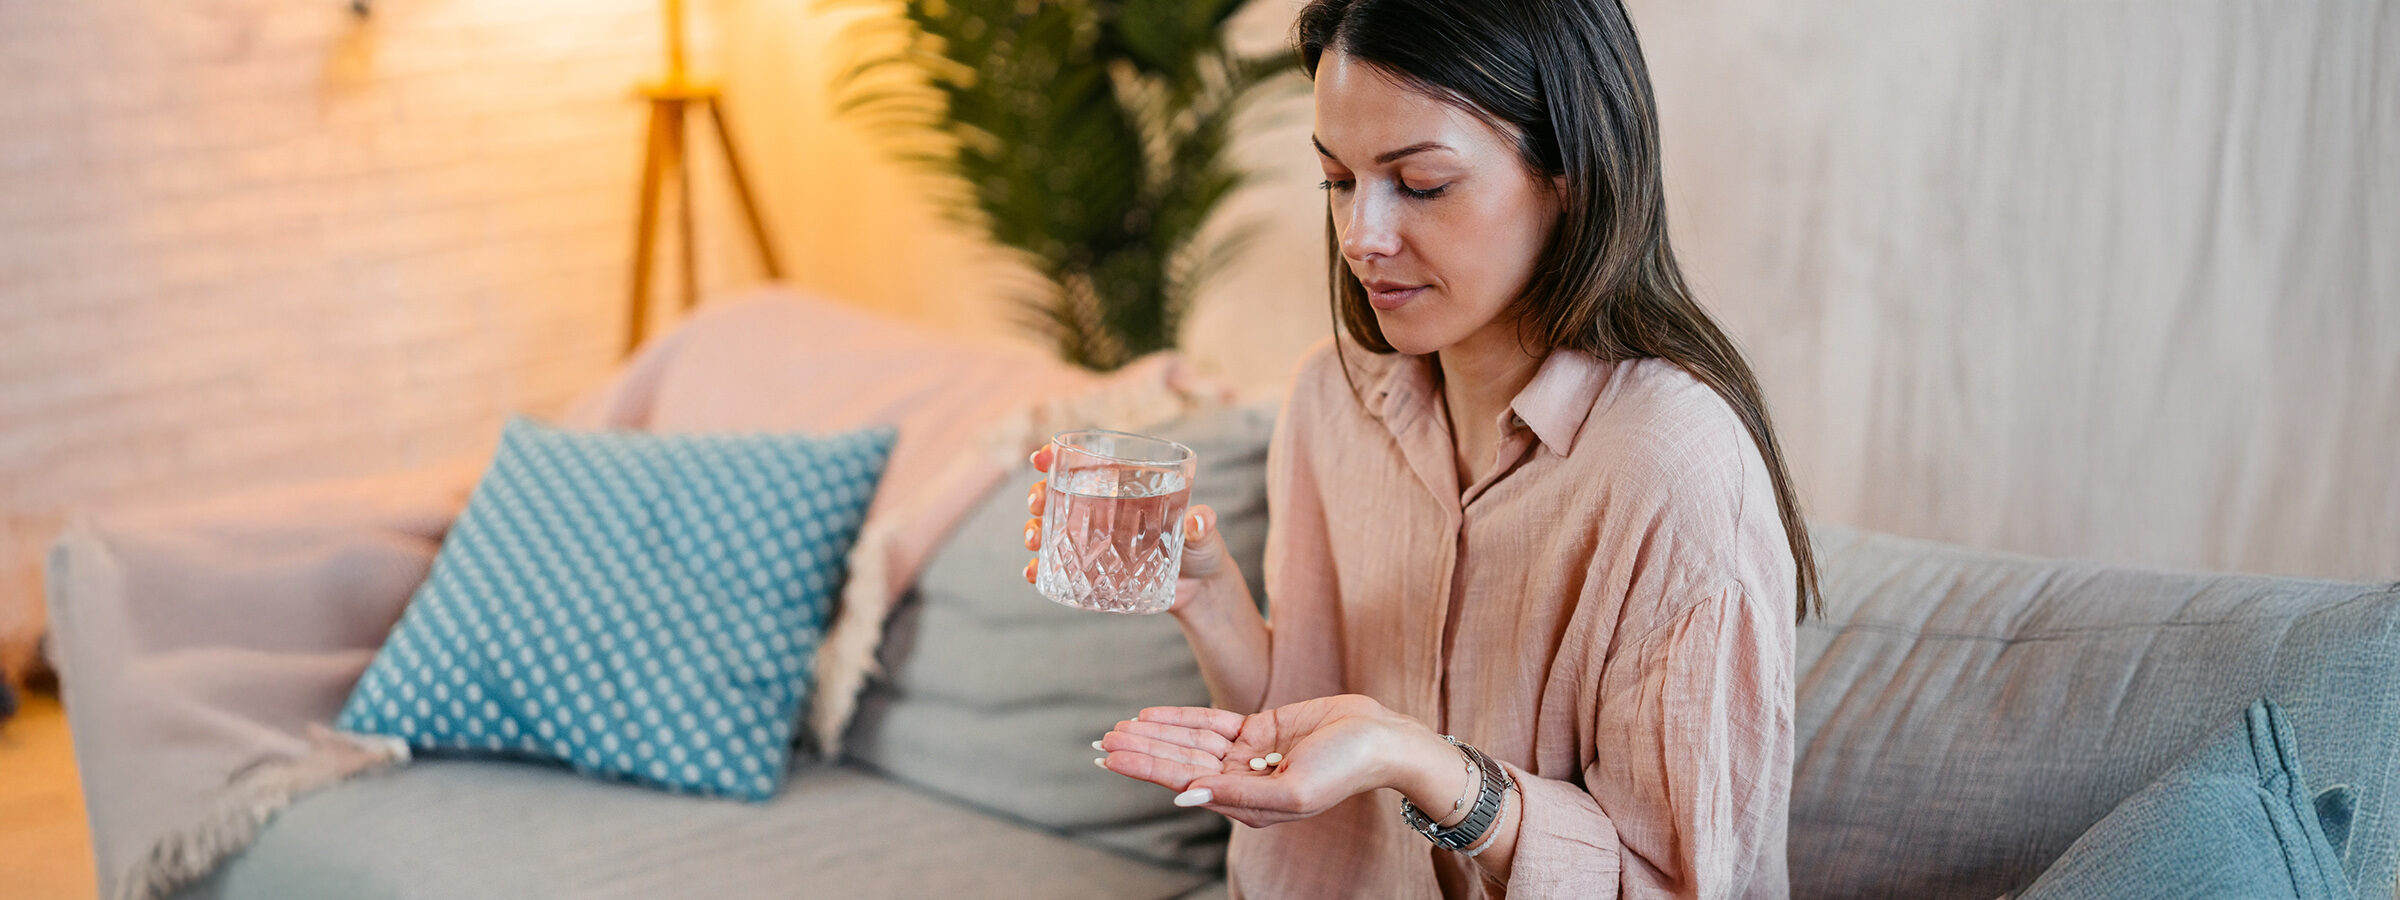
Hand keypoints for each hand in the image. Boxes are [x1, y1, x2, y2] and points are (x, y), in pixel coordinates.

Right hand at [1019, 442, 1237, 611]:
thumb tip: (1198, 520)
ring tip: (1033, 539)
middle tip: (1035, 502)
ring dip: (1034, 529)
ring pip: (1052, 528)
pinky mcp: (1094, 572)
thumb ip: (1203, 525)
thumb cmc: (1202, 550)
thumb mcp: (1204, 534)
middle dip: (1038, 493)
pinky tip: (1033, 572)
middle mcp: (1104, 512)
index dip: (1057, 457)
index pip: (1085, 465)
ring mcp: (1095, 542)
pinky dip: (1040, 568)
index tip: (1041, 457)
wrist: (1200, 591)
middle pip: (1058, 494)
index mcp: (1125, 490)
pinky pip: (1059, 567)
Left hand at [1095, 694, 1442, 828]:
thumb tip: (1188, 796)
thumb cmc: (1346, 768)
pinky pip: (1210, 723)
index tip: (1112, 758)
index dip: (1146, 768)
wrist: (1383, 738)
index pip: (1185, 783)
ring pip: (1190, 742)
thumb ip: (1240, 795)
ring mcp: (1248, 755)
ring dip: (1155, 734)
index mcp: (1249, 806)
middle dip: (1142, 752)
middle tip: (1103, 742)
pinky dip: (1180, 719)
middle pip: (1181, 762)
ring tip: (1117, 729)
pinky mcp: (1258, 728)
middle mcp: (1242, 783)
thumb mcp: (1294, 790)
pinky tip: (1150, 716)